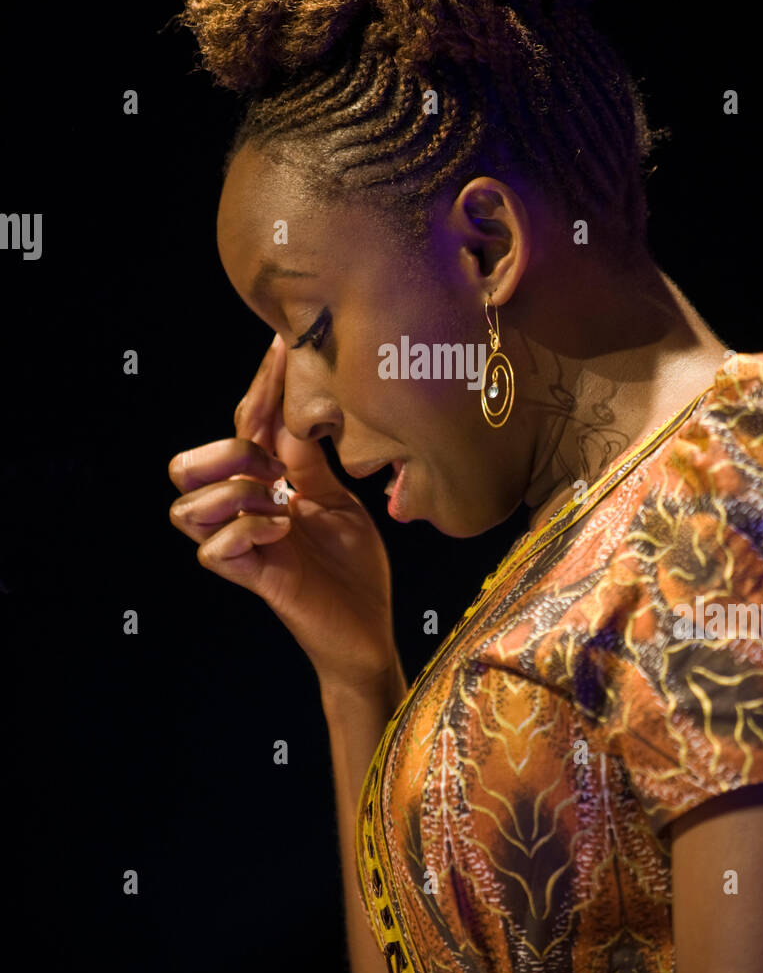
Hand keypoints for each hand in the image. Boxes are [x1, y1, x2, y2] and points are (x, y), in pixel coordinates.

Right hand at [168, 334, 398, 692]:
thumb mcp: (337, 499)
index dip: (259, 386)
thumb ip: (308, 460)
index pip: (243, 427)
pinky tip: (284, 530)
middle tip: (274, 467)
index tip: (284, 343)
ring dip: (233, 493)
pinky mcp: (254, 579)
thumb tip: (297, 404)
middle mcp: (244, 514)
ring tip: (279, 503)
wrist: (368, 629)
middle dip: (225, 452)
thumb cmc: (353, 568)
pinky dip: (247, 531)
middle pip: (184, 466)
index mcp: (265, 488)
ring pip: (185, 507)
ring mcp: (244, 547)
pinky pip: (213, 550)